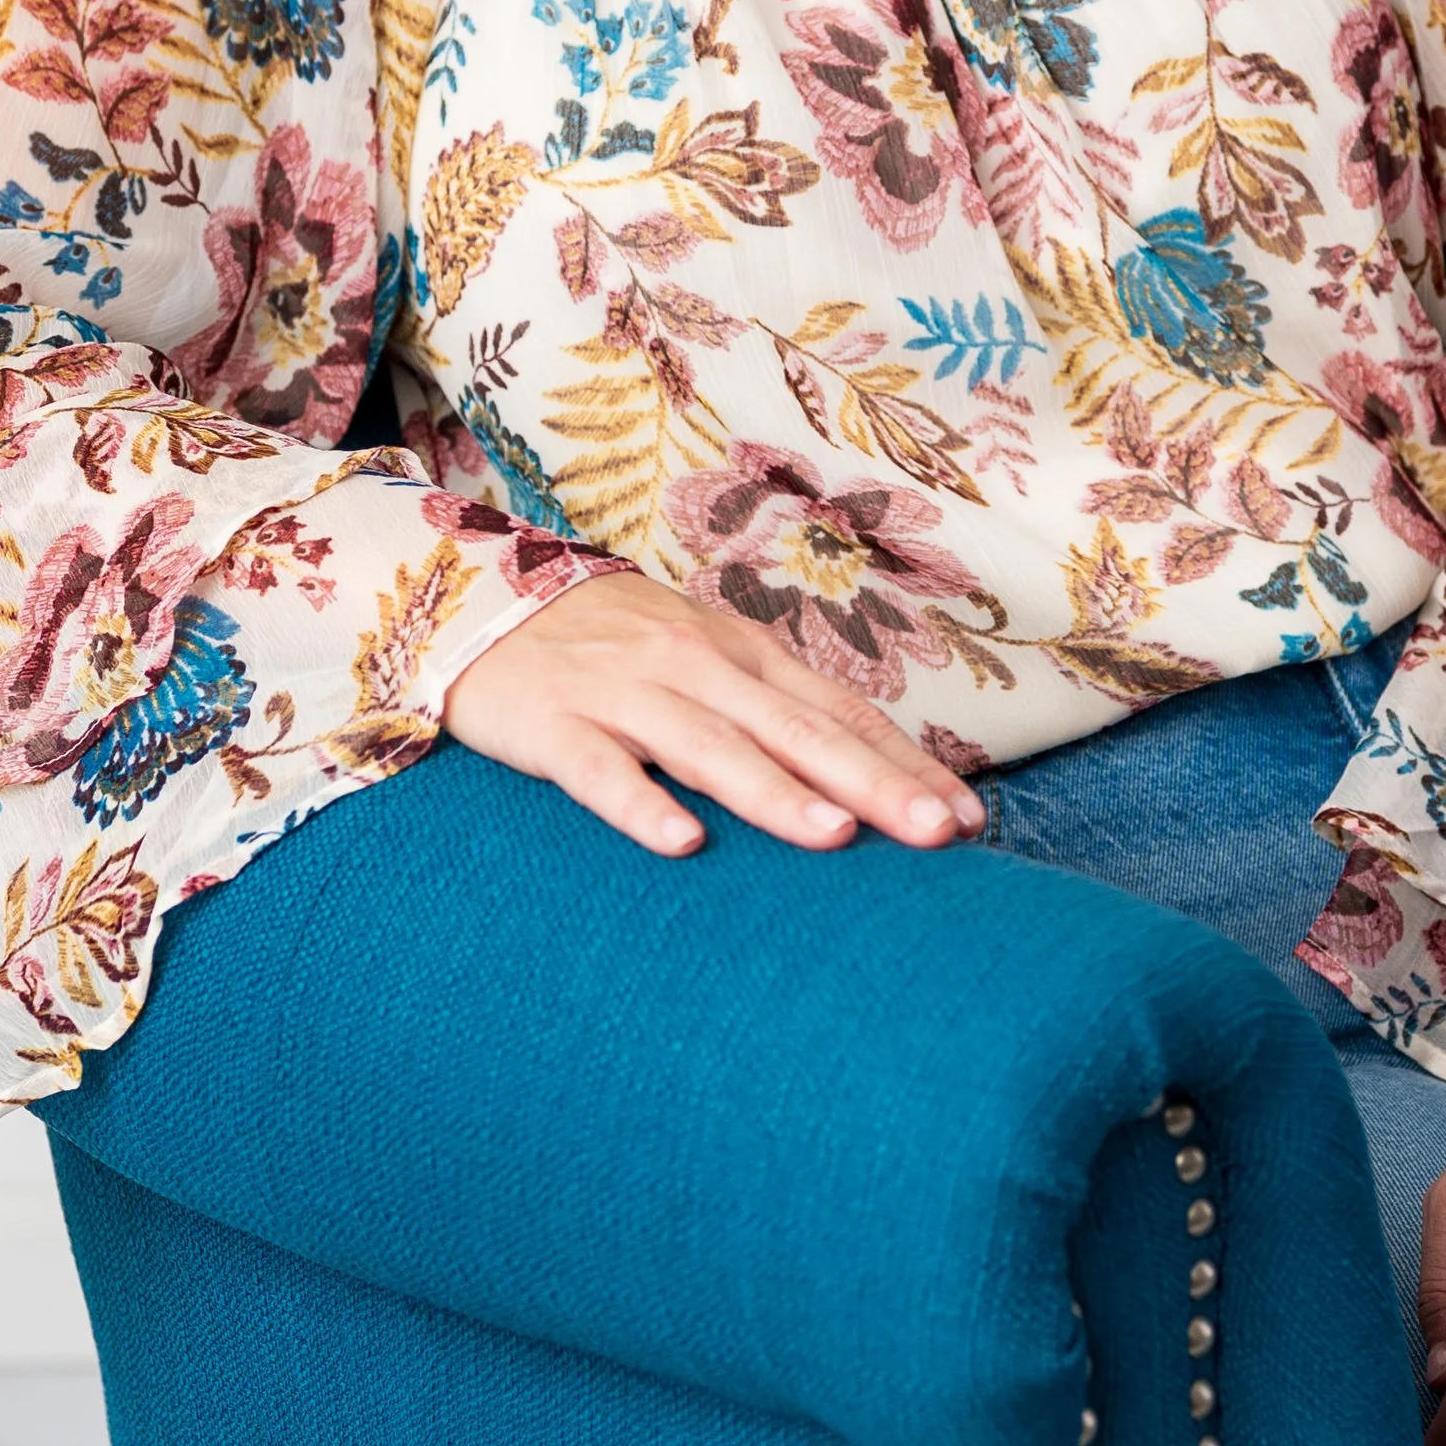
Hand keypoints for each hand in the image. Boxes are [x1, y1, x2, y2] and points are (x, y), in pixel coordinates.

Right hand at [440, 576, 984, 860]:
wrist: (481, 601)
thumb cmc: (612, 646)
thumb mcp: (703, 660)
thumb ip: (774, 712)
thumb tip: (865, 779)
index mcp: (741, 656)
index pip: (838, 713)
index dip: (903, 765)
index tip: (965, 819)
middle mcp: (694, 668)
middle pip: (796, 730)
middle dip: (871, 783)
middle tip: (936, 834)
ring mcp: (623, 694)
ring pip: (710, 748)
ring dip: (774, 792)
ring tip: (834, 836)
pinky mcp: (553, 725)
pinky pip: (601, 770)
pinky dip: (640, 804)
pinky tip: (682, 844)